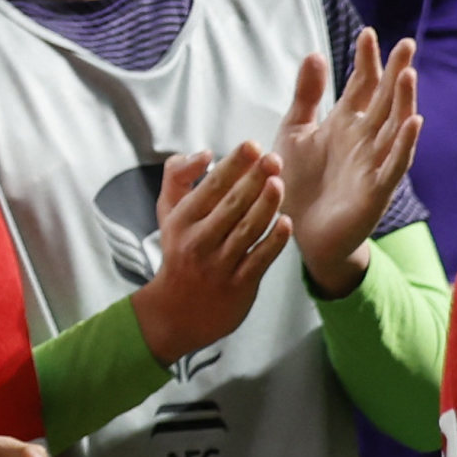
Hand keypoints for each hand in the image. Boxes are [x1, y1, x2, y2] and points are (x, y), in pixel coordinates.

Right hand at [132, 144, 288, 361]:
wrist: (178, 310)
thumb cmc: (180, 251)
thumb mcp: (169, 213)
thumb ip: (179, 177)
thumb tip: (205, 153)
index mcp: (182, 221)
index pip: (211, 187)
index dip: (233, 165)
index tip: (252, 146)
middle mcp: (199, 241)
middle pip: (232, 205)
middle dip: (254, 179)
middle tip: (274, 158)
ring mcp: (219, 264)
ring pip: (248, 229)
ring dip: (267, 205)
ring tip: (280, 184)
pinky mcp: (239, 284)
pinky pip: (260, 258)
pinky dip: (275, 241)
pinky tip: (286, 223)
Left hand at [281, 32, 420, 297]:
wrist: (296, 229)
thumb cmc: (297, 180)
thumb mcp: (296, 132)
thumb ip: (307, 96)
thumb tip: (315, 54)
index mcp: (345, 123)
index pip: (361, 86)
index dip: (366, 61)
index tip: (367, 34)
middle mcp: (365, 139)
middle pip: (385, 100)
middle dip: (395, 72)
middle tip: (405, 44)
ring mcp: (374, 162)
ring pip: (395, 127)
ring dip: (404, 102)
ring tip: (408, 75)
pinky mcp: (376, 189)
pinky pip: (395, 163)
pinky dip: (404, 144)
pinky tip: (413, 122)